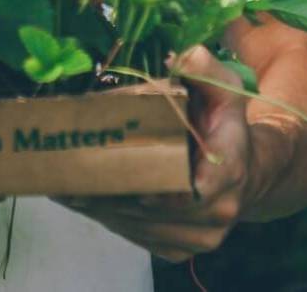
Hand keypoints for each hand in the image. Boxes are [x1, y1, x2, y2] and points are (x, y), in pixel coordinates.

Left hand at [54, 46, 252, 263]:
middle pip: (155, 212)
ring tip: (65, 183)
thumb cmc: (222, 123)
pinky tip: (80, 198)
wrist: (242, 170)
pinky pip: (137, 237)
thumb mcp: (223, 89)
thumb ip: (205, 70)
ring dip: (103, 207)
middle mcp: (217, 213)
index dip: (157, 188)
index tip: (123, 174)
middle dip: (113, 191)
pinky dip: (108, 218)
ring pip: (140, 227)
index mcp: (229, 171)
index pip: (194, 191)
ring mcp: (197, 239)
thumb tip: (186, 55)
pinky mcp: (177, 250)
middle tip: (71, 171)